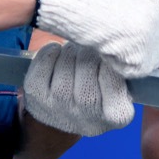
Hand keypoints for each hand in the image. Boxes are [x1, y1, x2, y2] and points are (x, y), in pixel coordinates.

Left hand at [21, 41, 135, 138]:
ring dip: (69, 53)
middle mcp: (88, 119)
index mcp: (117, 115)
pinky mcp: (37, 101)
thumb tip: (112, 38)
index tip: (105, 53)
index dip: (108, 61)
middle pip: (87, 75)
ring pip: (64, 71)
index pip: (115, 83)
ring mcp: (60, 112)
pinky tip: (57, 52)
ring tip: (74, 50)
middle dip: (87, 54)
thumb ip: (121, 66)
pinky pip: (41, 71)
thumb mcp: (121, 85)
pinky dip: (48, 54)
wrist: (65, 116)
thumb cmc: (100, 89)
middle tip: (88, 48)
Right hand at [35, 0, 158, 78]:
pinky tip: (106, 46)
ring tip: (110, 38)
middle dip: (147, 54)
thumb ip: (148, 16)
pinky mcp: (142, 50)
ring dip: (130, 59)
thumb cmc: (88, 0)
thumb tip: (157, 44)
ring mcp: (154, 30)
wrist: (70, 0)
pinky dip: (118, 66)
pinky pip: (133, 72)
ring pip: (150, 64)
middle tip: (121, 41)